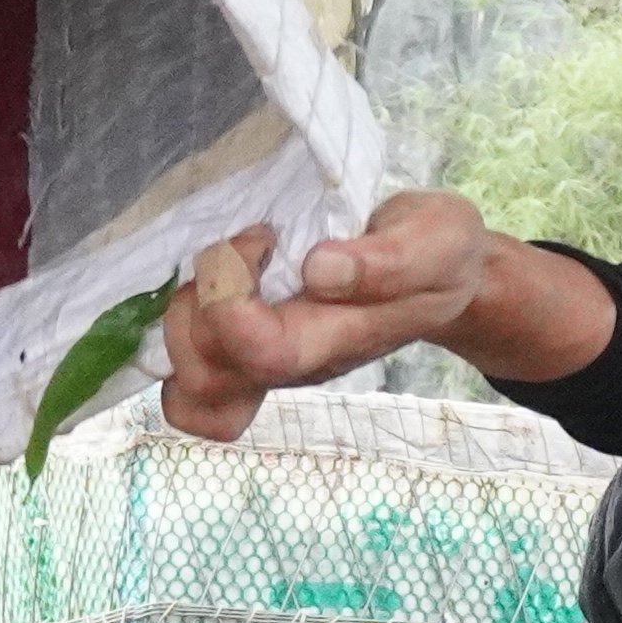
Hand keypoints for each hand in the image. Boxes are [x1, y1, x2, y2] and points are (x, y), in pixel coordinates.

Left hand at [156, 192, 595, 441]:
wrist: (441, 273)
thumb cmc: (440, 257)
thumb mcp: (439, 242)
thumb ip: (389, 261)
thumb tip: (318, 269)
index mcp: (332, 342)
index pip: (259, 351)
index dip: (234, 293)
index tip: (265, 237)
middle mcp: (289, 366)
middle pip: (205, 378)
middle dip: (200, 304)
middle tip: (244, 251)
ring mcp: (263, 366)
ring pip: (186, 384)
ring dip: (184, 314)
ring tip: (232, 264)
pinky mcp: (243, 350)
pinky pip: (188, 377)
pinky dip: (180, 335)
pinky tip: (214, 287)